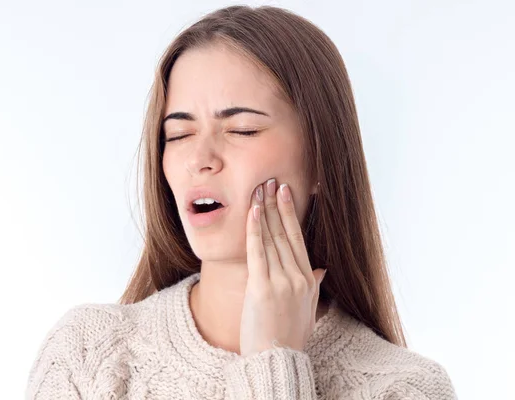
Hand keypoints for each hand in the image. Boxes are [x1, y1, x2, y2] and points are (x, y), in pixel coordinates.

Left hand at [240, 178, 326, 356]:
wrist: (277, 360)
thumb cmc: (288, 337)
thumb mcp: (307, 309)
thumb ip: (313, 286)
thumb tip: (321, 270)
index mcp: (307, 280)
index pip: (298, 239)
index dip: (291, 214)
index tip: (287, 192)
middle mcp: (298, 277)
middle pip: (286, 233)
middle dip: (278, 204)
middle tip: (271, 180)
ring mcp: (282, 281)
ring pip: (272, 238)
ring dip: (264, 211)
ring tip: (259, 188)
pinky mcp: (262, 288)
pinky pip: (257, 252)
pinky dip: (254, 229)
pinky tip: (252, 211)